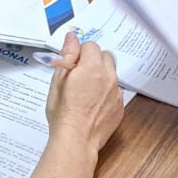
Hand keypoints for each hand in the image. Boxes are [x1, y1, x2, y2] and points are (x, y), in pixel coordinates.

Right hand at [44, 33, 124, 151]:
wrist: (76, 140)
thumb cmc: (64, 114)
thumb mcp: (58, 80)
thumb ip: (67, 55)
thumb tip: (72, 38)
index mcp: (92, 67)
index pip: (90, 46)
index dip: (79, 54)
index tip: (72, 65)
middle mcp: (108, 77)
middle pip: (105, 56)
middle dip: (93, 61)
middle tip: (78, 75)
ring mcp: (116, 92)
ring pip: (111, 74)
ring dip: (100, 76)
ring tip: (84, 92)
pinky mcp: (120, 106)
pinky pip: (115, 91)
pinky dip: (106, 93)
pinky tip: (92, 104)